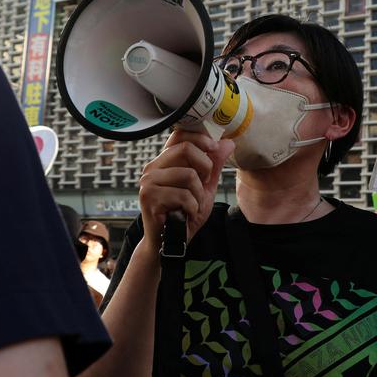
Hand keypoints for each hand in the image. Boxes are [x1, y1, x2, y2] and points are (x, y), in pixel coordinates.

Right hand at [137, 129, 234, 249]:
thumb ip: (214, 165)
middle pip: (185, 148)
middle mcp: (153, 168)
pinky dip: (192, 207)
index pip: (179, 134)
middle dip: (205, 166)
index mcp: (165, 162)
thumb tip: (227, 142)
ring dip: (199, 194)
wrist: (170, 243)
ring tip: (193, 205)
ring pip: (188, 174)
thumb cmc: (185, 214)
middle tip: (205, 183)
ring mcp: (149, 182)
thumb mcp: (205, 187)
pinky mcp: (149, 197)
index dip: (200, 137)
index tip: (214, 148)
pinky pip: (183, 195)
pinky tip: (186, 214)